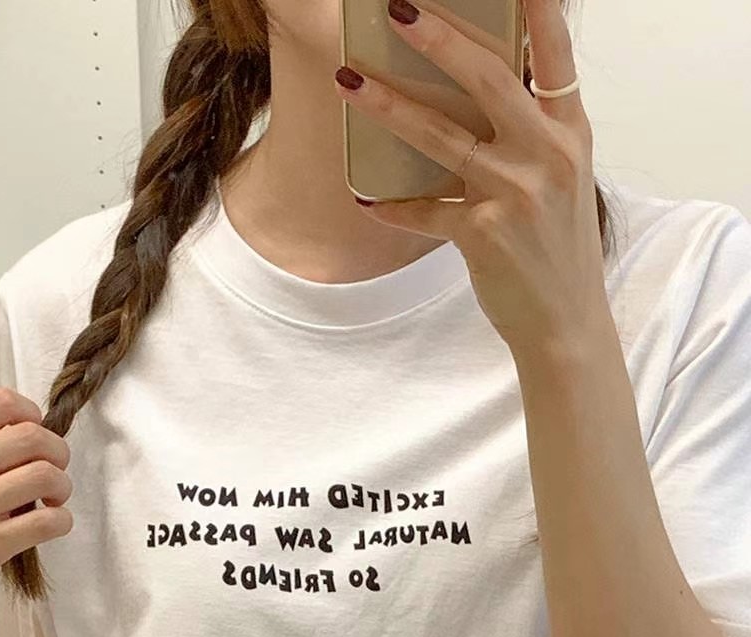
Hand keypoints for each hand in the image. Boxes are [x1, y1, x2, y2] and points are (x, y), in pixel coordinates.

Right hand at [0, 387, 72, 636]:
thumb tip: (11, 437)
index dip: (30, 412)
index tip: (35, 427)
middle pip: (30, 437)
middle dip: (55, 449)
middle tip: (54, 465)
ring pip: (45, 476)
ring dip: (62, 484)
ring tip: (54, 496)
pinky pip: (47, 522)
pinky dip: (61, 519)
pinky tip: (51, 522)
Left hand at [334, 0, 611, 353]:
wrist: (565, 322)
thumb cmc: (557, 248)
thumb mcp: (564, 178)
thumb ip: (535, 132)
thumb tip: (488, 88)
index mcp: (571, 133)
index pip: (556, 57)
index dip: (537, 11)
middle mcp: (547, 155)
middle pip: (488, 80)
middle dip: (439, 39)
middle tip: (399, 8)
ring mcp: (516, 193)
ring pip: (441, 138)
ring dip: (388, 108)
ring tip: (349, 81)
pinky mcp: (483, 234)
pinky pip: (424, 212)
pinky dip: (392, 208)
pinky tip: (364, 201)